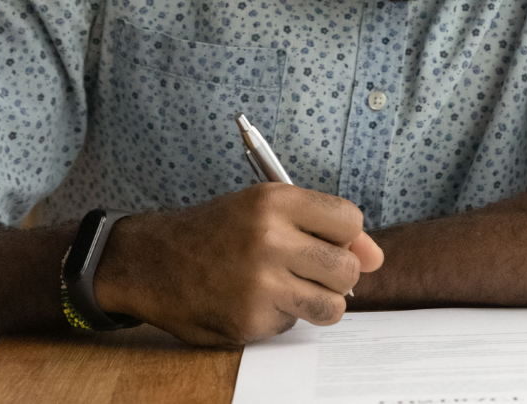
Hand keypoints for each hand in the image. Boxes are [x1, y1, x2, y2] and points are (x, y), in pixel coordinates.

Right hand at [93, 183, 384, 345]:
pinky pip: (294, 323)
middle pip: (348, 269)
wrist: (150, 262)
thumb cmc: (217, 231)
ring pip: (333, 305)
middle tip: (307, 270)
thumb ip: (322, 226)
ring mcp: (259, 284)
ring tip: (290, 289)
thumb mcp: (264, 209)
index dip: (345, 237)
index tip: (327, 242)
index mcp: (275, 201)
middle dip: (337, 274)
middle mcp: (269, 239)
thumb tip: (376, 258)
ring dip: (318, 302)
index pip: (350, 222)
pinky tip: (254, 301)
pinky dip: (281, 317)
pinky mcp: (249, 320)